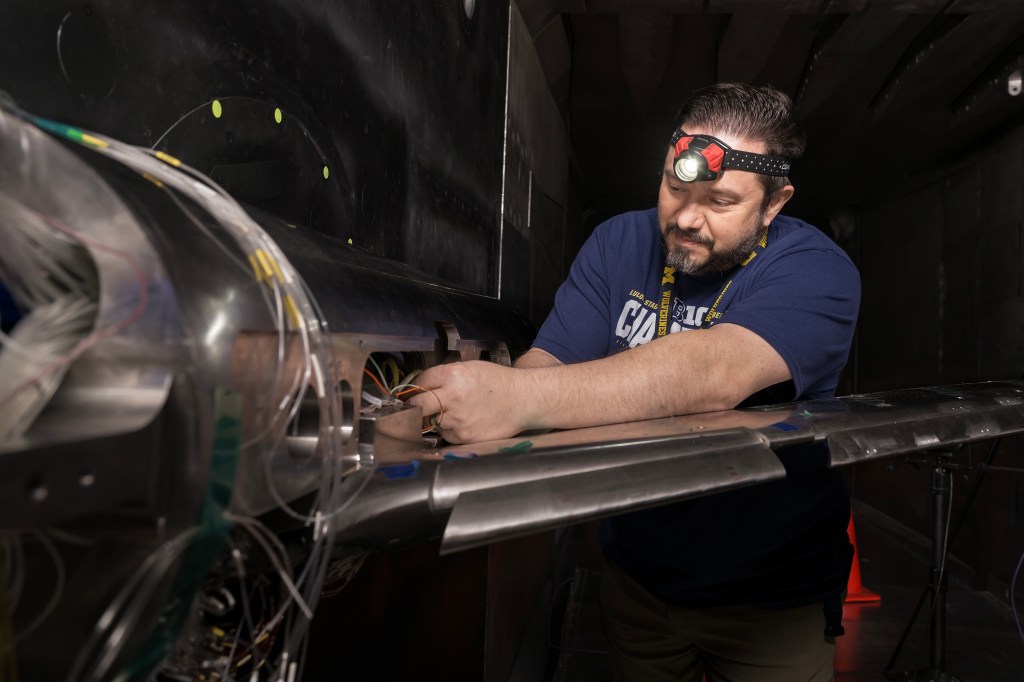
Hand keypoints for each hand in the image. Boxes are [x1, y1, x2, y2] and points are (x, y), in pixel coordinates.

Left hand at [405, 360, 529, 443]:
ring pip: (432, 422)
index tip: (414, 392)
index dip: (416, 387)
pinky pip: (447, 435)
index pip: (421, 382)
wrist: (523, 400)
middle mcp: (453, 398)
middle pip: (417, 406)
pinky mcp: (465, 437)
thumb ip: (445, 376)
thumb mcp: (470, 368)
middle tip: (414, 408)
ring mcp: (458, 420)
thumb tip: (422, 386)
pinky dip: (451, 430)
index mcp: (453, 376)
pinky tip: (467, 421)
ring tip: (456, 412)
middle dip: (414, 407)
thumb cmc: (499, 382)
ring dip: (437, 419)